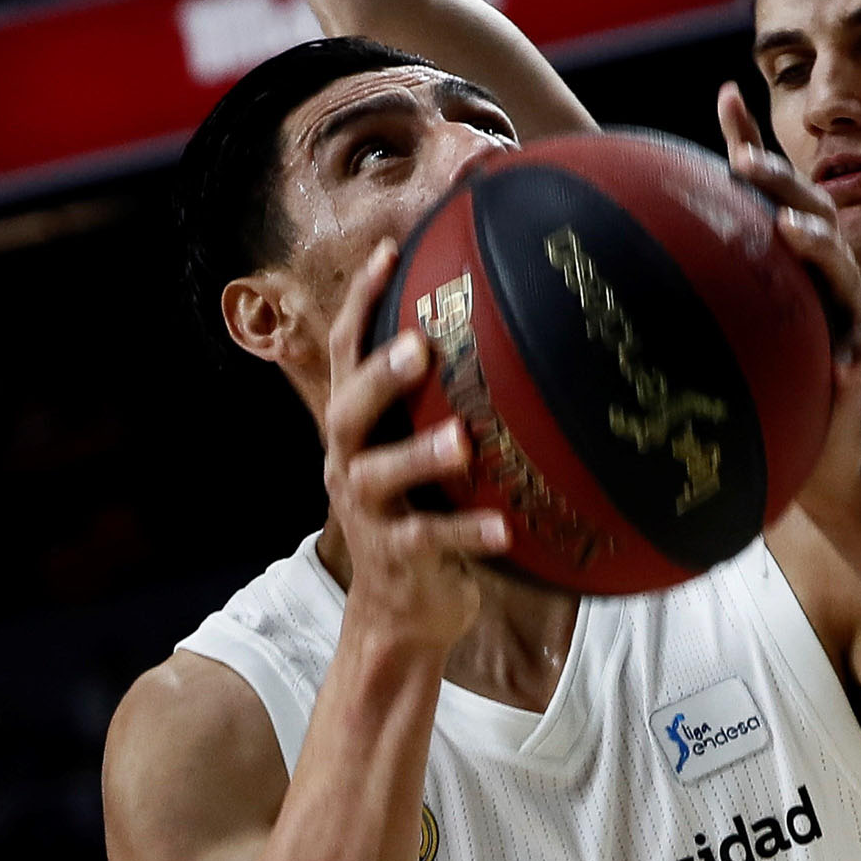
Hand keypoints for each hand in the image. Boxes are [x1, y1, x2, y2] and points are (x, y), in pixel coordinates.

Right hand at [324, 240, 511, 655]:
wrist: (401, 610)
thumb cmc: (426, 510)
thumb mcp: (423, 450)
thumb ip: (446, 399)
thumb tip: (516, 331)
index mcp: (354, 424)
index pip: (345, 350)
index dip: (361, 301)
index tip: (389, 251)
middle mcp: (348, 458)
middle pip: (350, 406)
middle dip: (380, 376)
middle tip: (418, 348)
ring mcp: (367, 509)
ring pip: (380, 473)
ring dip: (419, 455)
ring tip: (460, 441)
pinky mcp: (395, 555)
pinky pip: (429, 540)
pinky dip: (466, 532)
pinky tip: (504, 527)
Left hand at [718, 83, 860, 515]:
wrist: (808, 441)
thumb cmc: (763, 363)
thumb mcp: (725, 312)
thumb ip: (699, 260)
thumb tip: (638, 217)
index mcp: (789, 250)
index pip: (772, 185)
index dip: (752, 137)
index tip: (724, 97)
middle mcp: (821, 268)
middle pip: (812, 209)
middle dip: (781, 182)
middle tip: (744, 165)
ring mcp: (845, 306)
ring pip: (842, 265)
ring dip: (817, 246)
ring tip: (789, 235)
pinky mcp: (859, 353)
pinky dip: (858, 344)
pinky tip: (837, 360)